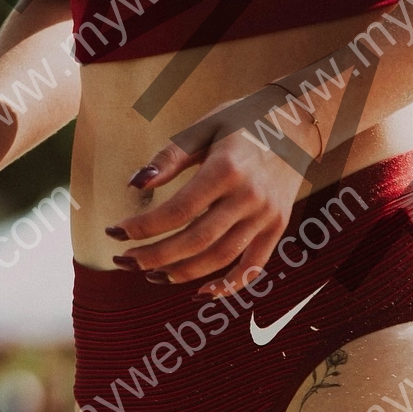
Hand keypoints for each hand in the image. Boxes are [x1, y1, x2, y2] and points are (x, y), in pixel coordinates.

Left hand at [104, 84, 320, 295]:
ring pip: (221, 258)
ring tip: (152, 274)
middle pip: (196, 241)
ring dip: (183, 273)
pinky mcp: (278, 227)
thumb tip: (135, 184)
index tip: (115, 231)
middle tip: (125, 261)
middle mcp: (249, 197)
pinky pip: (254, 266)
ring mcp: (267, 215)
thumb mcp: (203, 128)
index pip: (178, 210)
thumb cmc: (243, 120)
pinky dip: (230, 285)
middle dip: (155, 256)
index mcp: (226, 169)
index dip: (144, 227)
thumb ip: (170, 158)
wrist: (297, 121)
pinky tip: (201, 292)